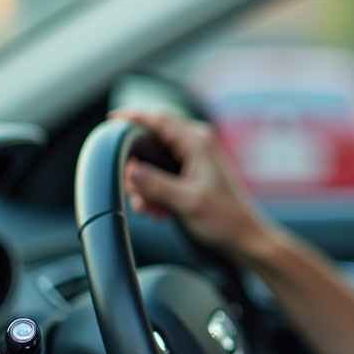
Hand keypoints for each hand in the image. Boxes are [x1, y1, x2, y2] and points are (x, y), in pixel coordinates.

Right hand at [112, 110, 267, 255]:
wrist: (242, 237)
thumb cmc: (225, 219)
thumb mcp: (188, 202)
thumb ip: (157, 186)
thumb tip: (130, 171)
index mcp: (198, 143)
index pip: (159, 119)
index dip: (133, 117)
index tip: (111, 121)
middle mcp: (195, 144)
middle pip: (151, 141)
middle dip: (136, 168)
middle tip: (132, 191)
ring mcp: (192, 157)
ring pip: (152, 162)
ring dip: (145, 186)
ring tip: (152, 209)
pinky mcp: (189, 172)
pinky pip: (159, 175)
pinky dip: (153, 192)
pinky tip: (158, 211)